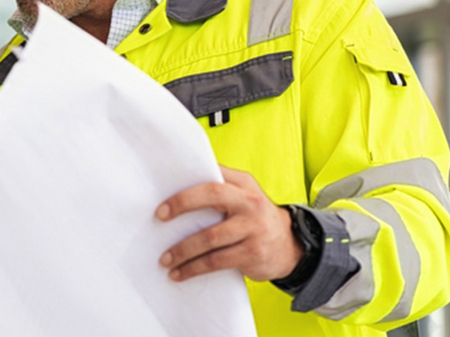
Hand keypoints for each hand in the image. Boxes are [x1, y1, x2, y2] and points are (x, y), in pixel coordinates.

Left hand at [155, 166, 301, 281]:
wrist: (290, 247)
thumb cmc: (253, 218)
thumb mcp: (243, 196)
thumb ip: (219, 187)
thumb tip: (177, 183)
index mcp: (244, 183)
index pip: (213, 175)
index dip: (187, 185)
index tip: (163, 201)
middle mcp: (250, 201)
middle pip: (212, 195)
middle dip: (182, 205)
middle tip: (159, 217)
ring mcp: (254, 228)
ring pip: (210, 237)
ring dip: (183, 250)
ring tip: (165, 259)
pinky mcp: (253, 253)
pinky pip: (217, 261)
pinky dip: (195, 268)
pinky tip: (181, 273)